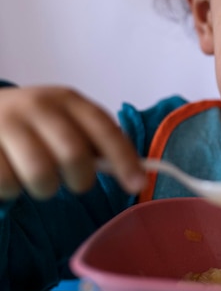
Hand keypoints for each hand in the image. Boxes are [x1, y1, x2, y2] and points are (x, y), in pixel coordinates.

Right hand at [0, 86, 144, 199]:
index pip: (104, 129)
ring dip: (46, 189)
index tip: (138, 184)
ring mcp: (7, 124)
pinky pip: (8, 184)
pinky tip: (12, 176)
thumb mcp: (66, 120)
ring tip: (40, 181)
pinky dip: (13, 191)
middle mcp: (38, 106)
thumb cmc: (33, 122)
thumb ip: (96, 140)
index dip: (124, 158)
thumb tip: (134, 171)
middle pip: (73, 155)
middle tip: (76, 183)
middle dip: (81, 179)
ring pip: (41, 174)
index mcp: (67, 99)